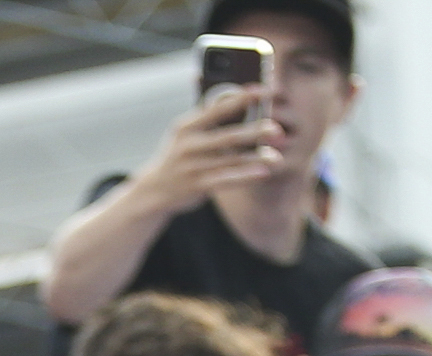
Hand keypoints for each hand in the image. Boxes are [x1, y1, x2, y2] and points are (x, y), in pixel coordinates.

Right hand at [136, 86, 279, 210]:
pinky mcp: (195, 186)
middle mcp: (187, 145)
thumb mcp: (186, 132)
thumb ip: (208, 114)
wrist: (154, 189)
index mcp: (186, 126)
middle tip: (276, 128)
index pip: (217, 108)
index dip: (242, 98)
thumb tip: (236, 91)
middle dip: (254, 132)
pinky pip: (225, 181)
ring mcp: (191, 167)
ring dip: (255, 158)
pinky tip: (263, 173)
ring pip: (230, 161)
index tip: (265, 90)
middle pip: (227, 137)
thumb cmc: (180, 153)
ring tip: (276, 157)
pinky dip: (245, 177)